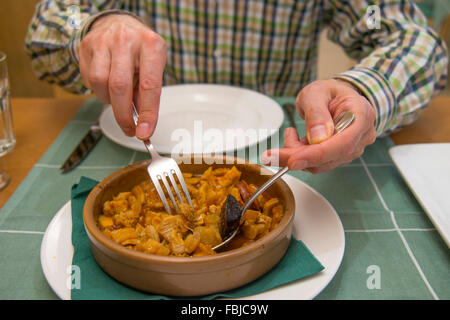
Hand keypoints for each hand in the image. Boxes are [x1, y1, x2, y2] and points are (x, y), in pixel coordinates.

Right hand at [79, 14, 165, 139]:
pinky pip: (88, 79)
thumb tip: (143, 124)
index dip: (147, 113)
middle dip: (123, 115)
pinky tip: (106, 84)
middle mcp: (126, 40)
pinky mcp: (87, 45)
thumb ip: (148, 93)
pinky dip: (98, 90)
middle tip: (129, 129)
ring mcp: (104, 41)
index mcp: (150, 45)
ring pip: (100, 84)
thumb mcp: (153, 66)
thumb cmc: (140, 49)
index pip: (149, 85)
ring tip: (118, 97)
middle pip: (120, 87)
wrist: (118, 23)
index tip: (144, 132)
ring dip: (109, 101)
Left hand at [262, 79, 376, 172]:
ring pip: (322, 163)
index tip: (293, 160)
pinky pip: (317, 163)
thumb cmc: (328, 93)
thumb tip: (318, 138)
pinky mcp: (339, 157)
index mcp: (362, 115)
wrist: (335, 98)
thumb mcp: (316, 93)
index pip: (343, 143)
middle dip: (298, 156)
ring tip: (290, 134)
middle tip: (271, 154)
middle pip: (331, 156)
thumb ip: (316, 113)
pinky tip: (296, 140)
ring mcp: (352, 149)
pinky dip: (301, 156)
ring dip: (297, 155)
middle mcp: (361, 136)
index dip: (317, 154)